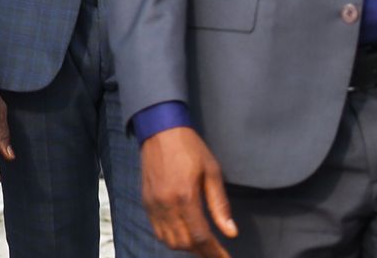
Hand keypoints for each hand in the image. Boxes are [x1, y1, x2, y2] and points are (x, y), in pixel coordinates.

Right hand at [141, 127, 237, 256]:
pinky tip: (183, 233)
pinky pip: (157, 230)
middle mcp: (166, 204)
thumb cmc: (190, 149)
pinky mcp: (145, 201)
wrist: (160, 131)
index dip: (215, 252)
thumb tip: (230, 232)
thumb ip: (220, 205)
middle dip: (202, 252)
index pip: (200, 237)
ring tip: (201, 244)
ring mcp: (153, 204)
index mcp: (185, 197)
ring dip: (186, 247)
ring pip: (168, 240)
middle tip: (216, 251)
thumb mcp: (212, 172)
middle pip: (184, 243)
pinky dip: (171, 238)